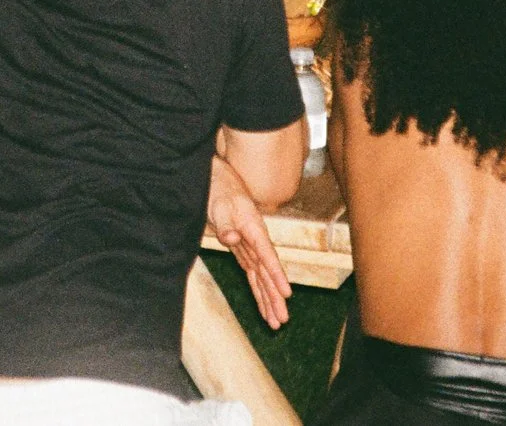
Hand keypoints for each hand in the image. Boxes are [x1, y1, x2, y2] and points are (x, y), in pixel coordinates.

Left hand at [207, 157, 290, 329]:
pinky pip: (253, 277)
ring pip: (263, 279)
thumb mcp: (220, 205)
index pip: (268, 256)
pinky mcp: (244, 253)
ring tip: (277, 323)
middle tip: (282, 320)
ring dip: (269, 301)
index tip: (286, 293)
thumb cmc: (220, 191)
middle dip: (276, 298)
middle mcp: (257, 241)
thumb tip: (231, 238)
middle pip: (268, 273)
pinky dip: (259, 293)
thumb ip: (225, 223)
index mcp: (254, 229)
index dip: (277, 275)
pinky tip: (265, 308)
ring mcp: (252, 249)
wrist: (219, 182)